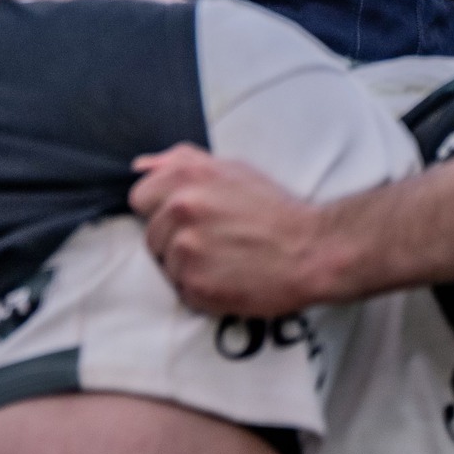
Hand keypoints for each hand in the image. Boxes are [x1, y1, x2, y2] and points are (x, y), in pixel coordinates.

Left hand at [130, 145, 336, 315]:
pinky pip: (184, 292)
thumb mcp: (229, 168)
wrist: (314, 249)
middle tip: (212, 244)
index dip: (160, 212)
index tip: (185, 221)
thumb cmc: (273, 208)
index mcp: (184, 177)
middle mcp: (180, 210)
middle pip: (150, 236)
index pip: (139, 199)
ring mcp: (187, 249)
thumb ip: (179, 161)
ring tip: (224, 262)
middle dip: (173, 242)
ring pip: (166, 266)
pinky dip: (203, 292)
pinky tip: (229, 280)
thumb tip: (139, 167)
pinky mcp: (198, 286)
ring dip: (188, 269)